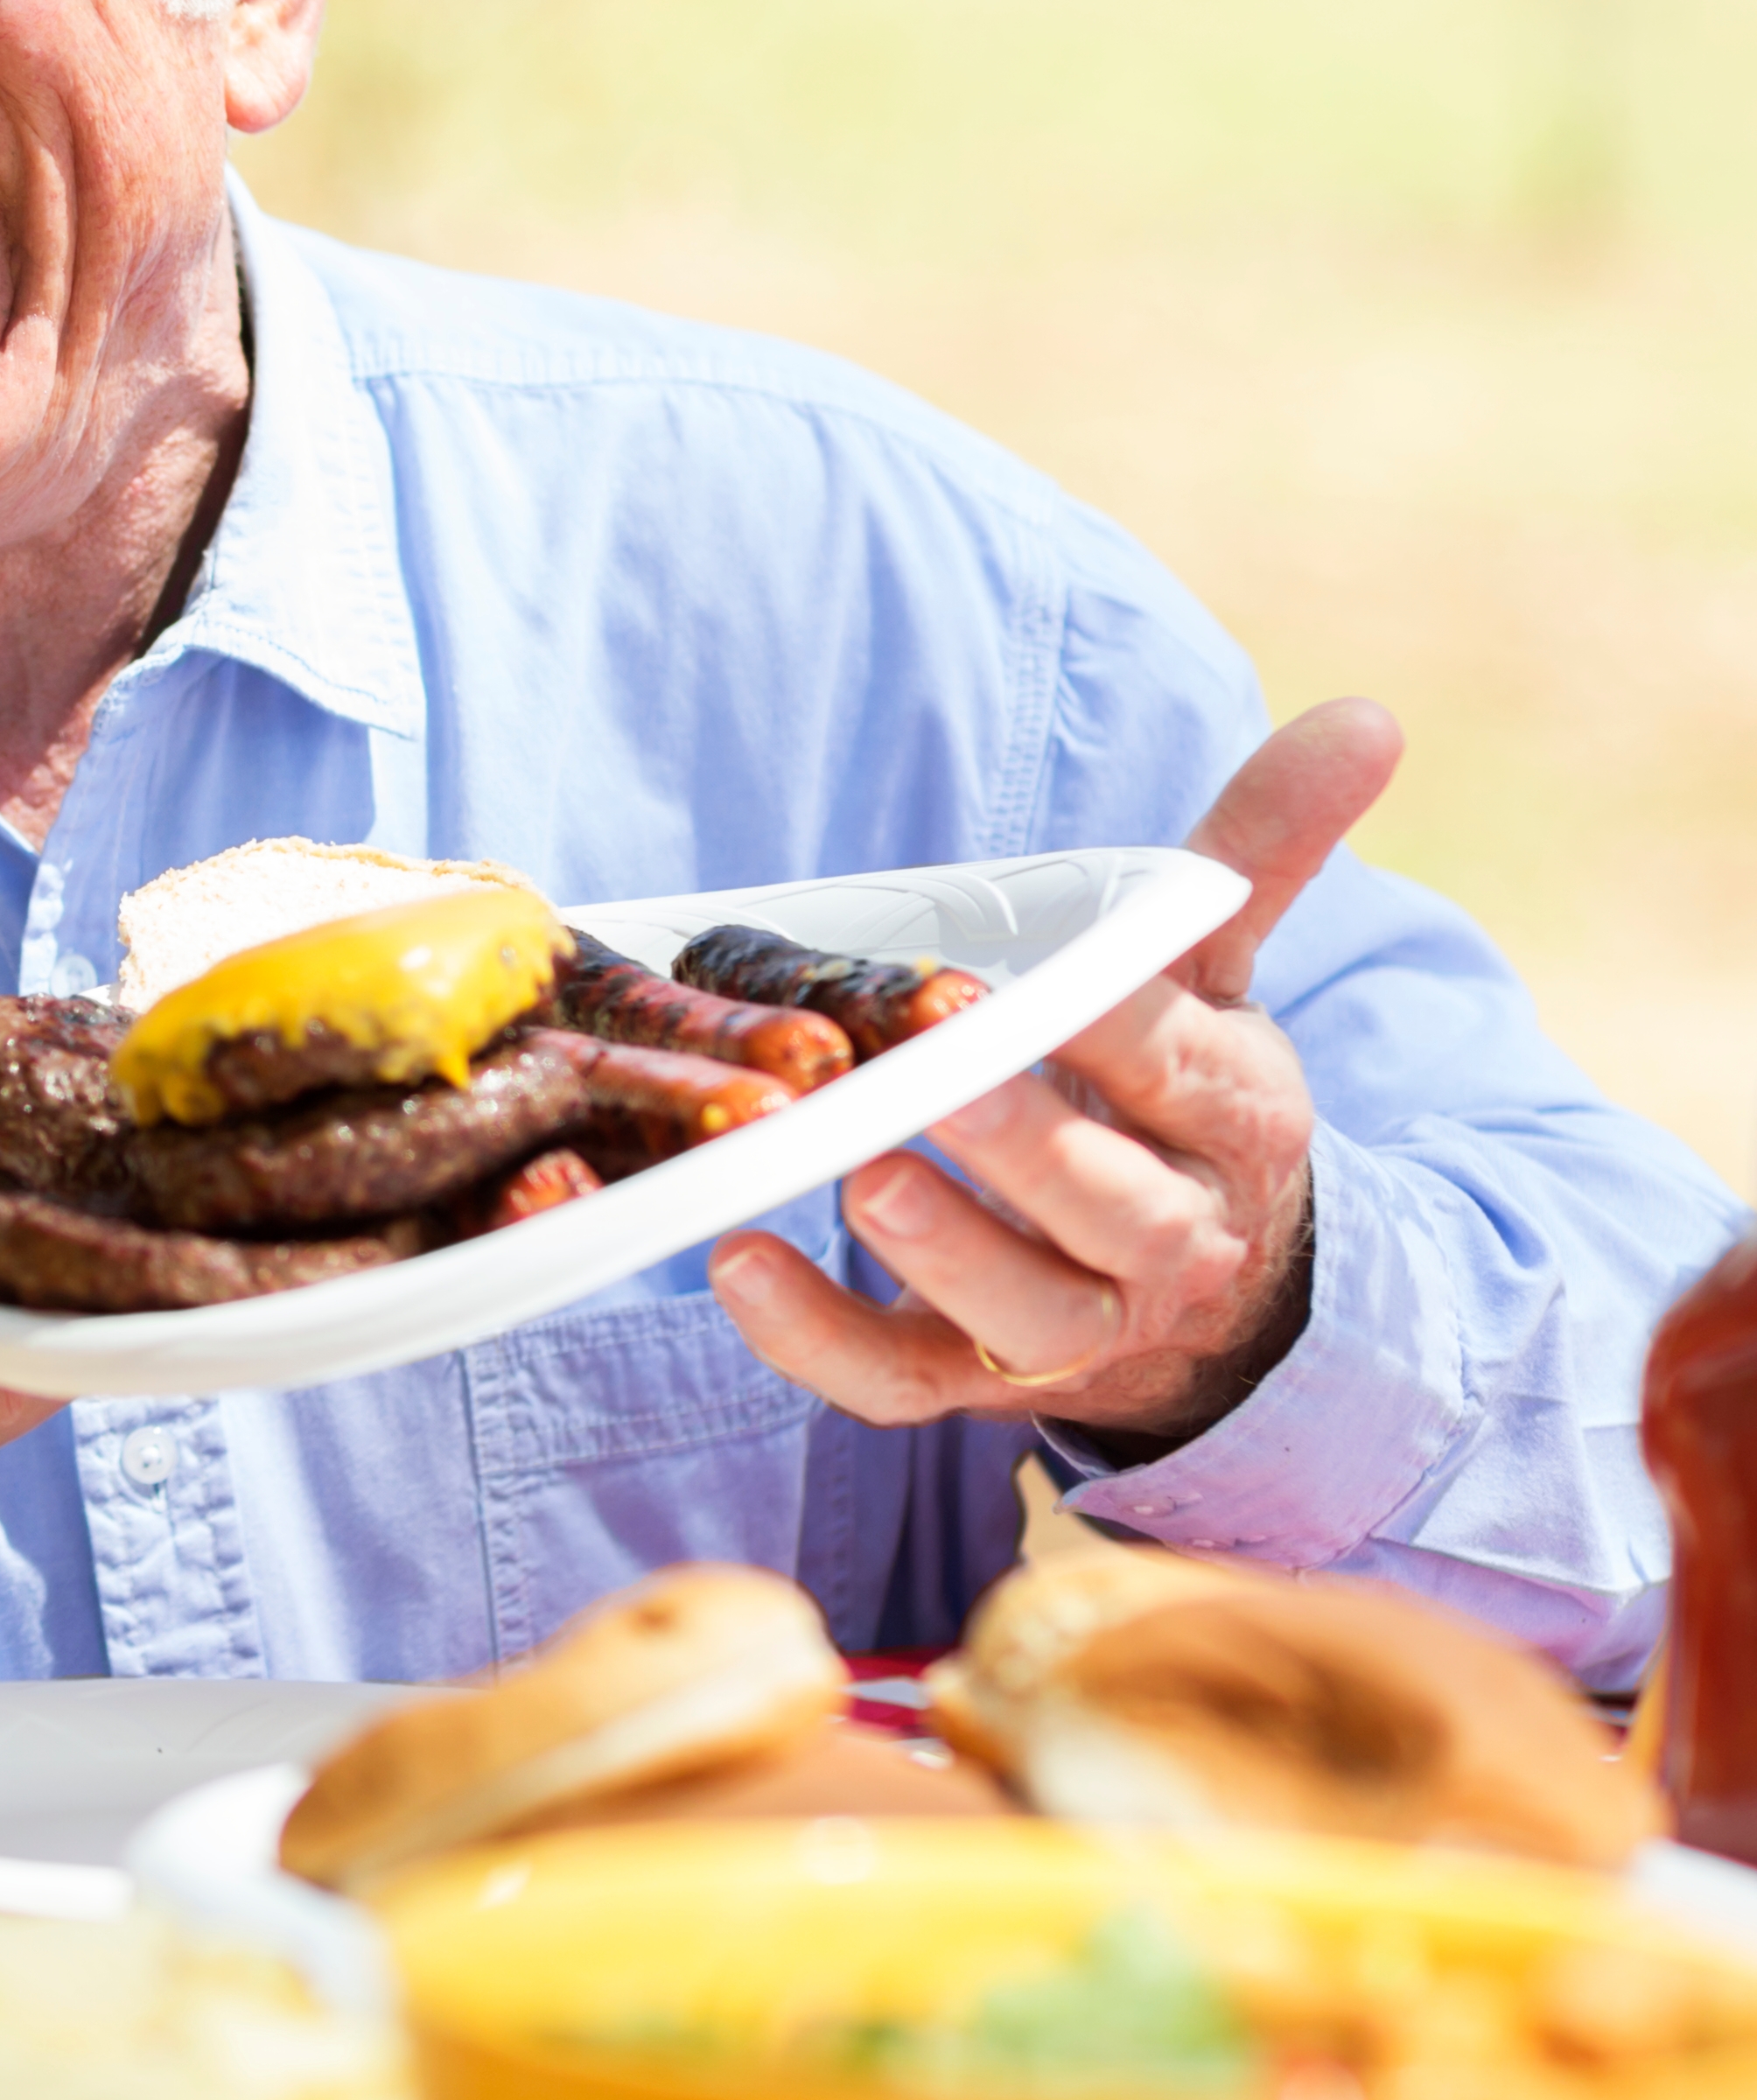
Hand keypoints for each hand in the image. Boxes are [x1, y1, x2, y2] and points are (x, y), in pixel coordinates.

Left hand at [707, 699, 1399, 1451]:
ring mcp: (1076, 1323)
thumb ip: (1258, 851)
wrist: (1220, 1293)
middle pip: (1110, 1201)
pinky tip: (736, 1267)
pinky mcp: (977, 1380)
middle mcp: (1169, 1232)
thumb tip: (1364, 716)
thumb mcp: (1218, 973)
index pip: (1179, 1066)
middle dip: (1024, 1145)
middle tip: (925, 1078)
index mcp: (1232, 1115)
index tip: (1018, 979)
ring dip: (941, 1249)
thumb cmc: (1181, 1094)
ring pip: (1023, 1306)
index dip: (1107, 1027)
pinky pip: (899, 1383)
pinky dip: (816, 1342)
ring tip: (855, 1175)